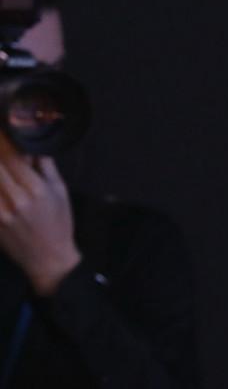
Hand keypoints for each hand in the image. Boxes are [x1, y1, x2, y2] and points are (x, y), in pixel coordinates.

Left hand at [0, 136, 79, 295]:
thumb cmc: (58, 224)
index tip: (0, 130)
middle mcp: (16, 200)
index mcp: (36, 190)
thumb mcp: (60, 192)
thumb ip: (45, 167)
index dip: (2, 140)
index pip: (11, 156)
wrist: (48, 258)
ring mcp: (0, 212)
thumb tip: (34, 145)